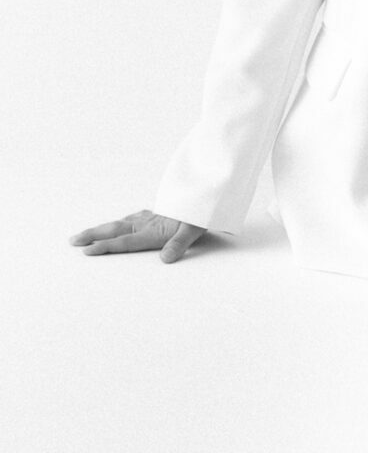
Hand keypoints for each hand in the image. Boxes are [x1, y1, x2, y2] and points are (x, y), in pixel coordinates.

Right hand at [70, 210, 206, 262]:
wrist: (209, 193)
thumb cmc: (201, 214)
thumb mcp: (194, 231)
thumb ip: (179, 244)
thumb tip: (166, 259)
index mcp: (154, 230)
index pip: (125, 241)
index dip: (105, 246)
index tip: (86, 250)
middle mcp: (148, 223)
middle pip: (116, 230)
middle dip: (94, 235)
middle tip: (73, 240)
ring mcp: (152, 217)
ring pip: (121, 223)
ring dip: (103, 229)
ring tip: (87, 234)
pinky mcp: (158, 213)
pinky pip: (133, 218)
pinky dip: (121, 222)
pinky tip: (121, 222)